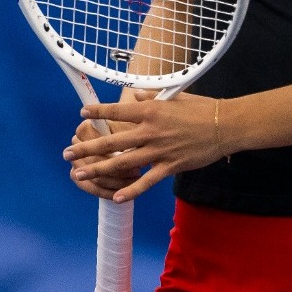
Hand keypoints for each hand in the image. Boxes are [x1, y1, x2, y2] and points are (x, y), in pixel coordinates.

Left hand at [64, 93, 226, 202]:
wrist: (224, 126)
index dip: (98, 112)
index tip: (82, 114)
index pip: (118, 110)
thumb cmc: (201, 108)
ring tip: (80, 173)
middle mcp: (150, 130)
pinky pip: (146, 181)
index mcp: (150, 110)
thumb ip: (151, 96)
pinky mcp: (170, 166)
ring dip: (99, 168)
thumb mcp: (174, 96)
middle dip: (87, 147)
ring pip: (122, 163)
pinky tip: (116, 197)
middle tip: (67, 152)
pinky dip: (131, 190)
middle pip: (111, 140)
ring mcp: (159, 150)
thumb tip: (134, 93)